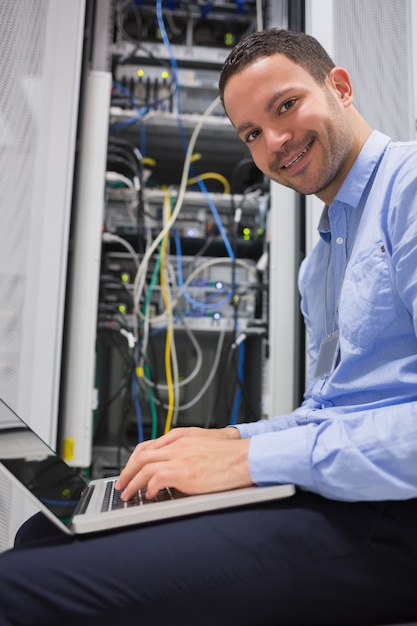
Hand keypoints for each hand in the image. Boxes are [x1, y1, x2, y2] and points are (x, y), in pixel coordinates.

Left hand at [114, 426, 252, 499]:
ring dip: (132, 482)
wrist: (246, 458)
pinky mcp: (183, 471)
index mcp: (181, 437)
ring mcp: (179, 457)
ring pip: (144, 467)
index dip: (135, 460)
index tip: (129, 470)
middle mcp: (177, 444)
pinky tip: (149, 496)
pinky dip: (149, 488)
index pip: (149, 446)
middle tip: (121, 485)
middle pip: (142, 456)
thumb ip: (188, 450)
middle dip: (127, 472)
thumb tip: (177, 465)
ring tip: (128, 495)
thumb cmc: (231, 455)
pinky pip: (156, 479)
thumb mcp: (205, 444)